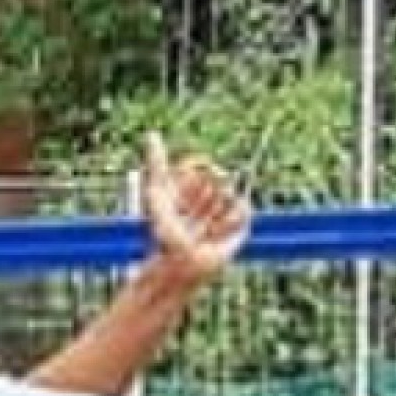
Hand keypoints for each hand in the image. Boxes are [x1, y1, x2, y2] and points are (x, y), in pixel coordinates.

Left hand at [140, 131, 250, 290]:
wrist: (181, 262)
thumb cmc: (163, 231)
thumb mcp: (156, 191)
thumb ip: (156, 163)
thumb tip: (152, 133)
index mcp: (188, 185)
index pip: (201, 164)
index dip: (197, 170)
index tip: (186, 184)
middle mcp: (205, 197)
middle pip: (217, 176)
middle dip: (204, 194)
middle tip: (193, 214)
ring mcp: (222, 212)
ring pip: (229, 193)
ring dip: (215, 210)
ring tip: (204, 228)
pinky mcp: (238, 227)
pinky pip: (243, 209)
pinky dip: (230, 220)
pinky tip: (216, 233)